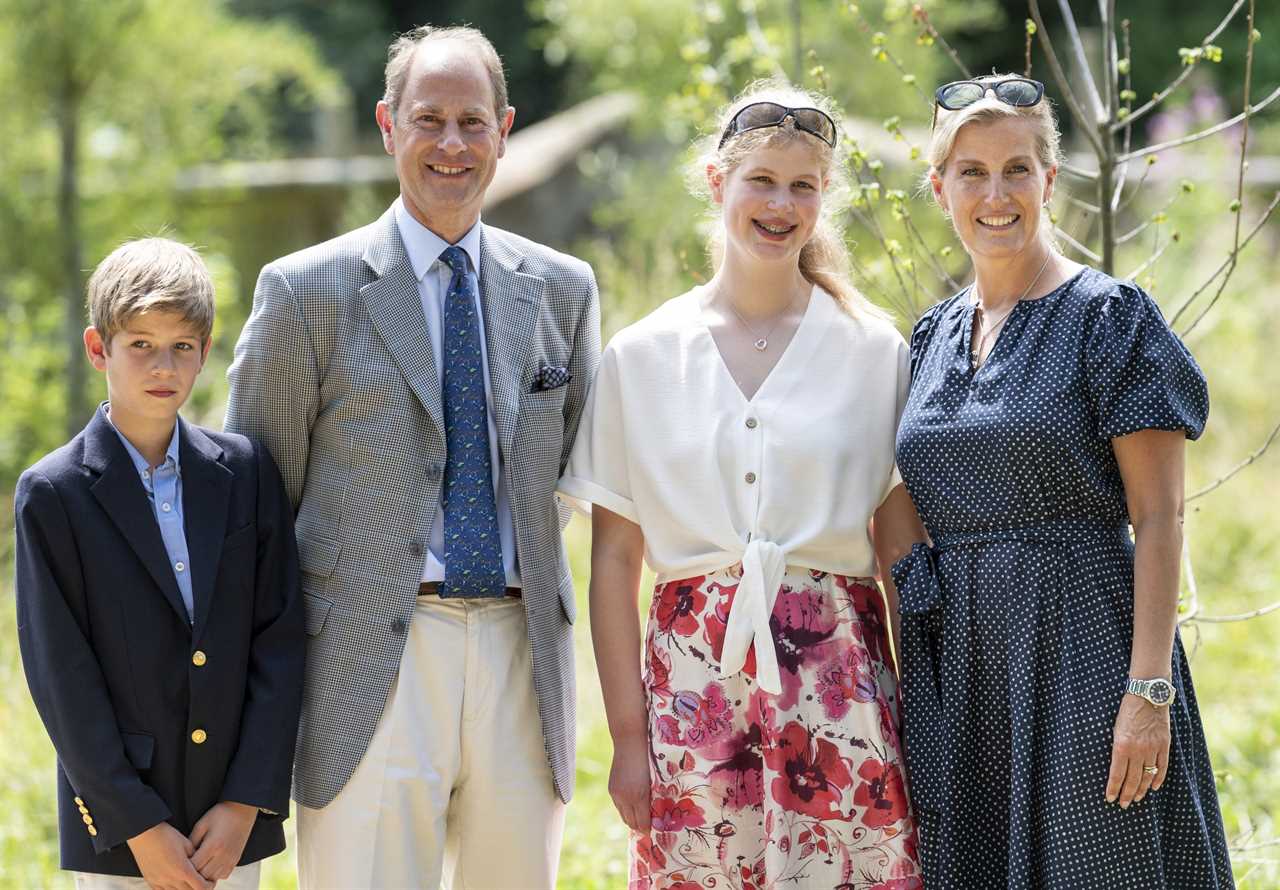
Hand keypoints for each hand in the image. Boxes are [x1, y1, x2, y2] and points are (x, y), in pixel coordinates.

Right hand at [126, 822, 210, 889]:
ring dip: (185, 889)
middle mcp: (171, 879)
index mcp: (183, 870)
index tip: (211, 881)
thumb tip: (202, 864)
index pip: (201, 887)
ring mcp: (159, 881)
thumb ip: (196, 857)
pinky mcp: (150, 880)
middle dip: (198, 888)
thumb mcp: (187, 844)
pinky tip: (175, 883)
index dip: (209, 886)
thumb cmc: (167, 836)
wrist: (144, 833)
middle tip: (203, 881)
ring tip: (189, 882)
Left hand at [190, 801, 257, 881]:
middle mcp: (223, 855)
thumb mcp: (201, 824)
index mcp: (213, 845)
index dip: (185, 866)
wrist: (242, 810)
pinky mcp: (236, 860)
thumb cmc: (220, 815)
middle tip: (187, 867)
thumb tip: (183, 856)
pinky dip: (215, 875)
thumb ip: (191, 841)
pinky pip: (223, 875)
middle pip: (203, 875)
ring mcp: (231, 859)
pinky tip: (210, 866)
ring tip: (198, 867)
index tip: (180, 862)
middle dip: (193, 873)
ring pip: (213, 878)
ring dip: (204, 875)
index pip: (194, 866)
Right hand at [609, 734, 652, 832]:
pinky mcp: (611, 789)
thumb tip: (656, 812)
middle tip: (650, 828)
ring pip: (624, 817)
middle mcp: (626, 797)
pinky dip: (626, 810)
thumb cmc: (648, 758)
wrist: (629, 742)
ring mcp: (617, 794)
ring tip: (642, 819)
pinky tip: (633, 807)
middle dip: (641, 827)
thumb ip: (653, 796)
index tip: (656, 832)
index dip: (649, 829)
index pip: (643, 822)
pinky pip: (619, 807)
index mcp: (640, 795)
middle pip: (632, 823)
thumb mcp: (654, 779)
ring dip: (632, 820)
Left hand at [1105, 692, 1170, 807]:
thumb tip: (1115, 766)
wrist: (1148, 696)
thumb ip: (1118, 748)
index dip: (1114, 788)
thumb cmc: (1127, 711)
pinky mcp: (1164, 746)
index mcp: (1122, 746)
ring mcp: (1153, 749)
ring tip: (1136, 798)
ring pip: (1147, 776)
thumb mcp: (1115, 729)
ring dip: (1141, 789)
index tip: (1110, 798)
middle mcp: (1138, 750)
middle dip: (1127, 794)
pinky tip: (1153, 787)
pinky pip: (1162, 767)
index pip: (1117, 774)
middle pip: (1132, 779)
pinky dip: (1158, 779)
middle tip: (1123, 804)